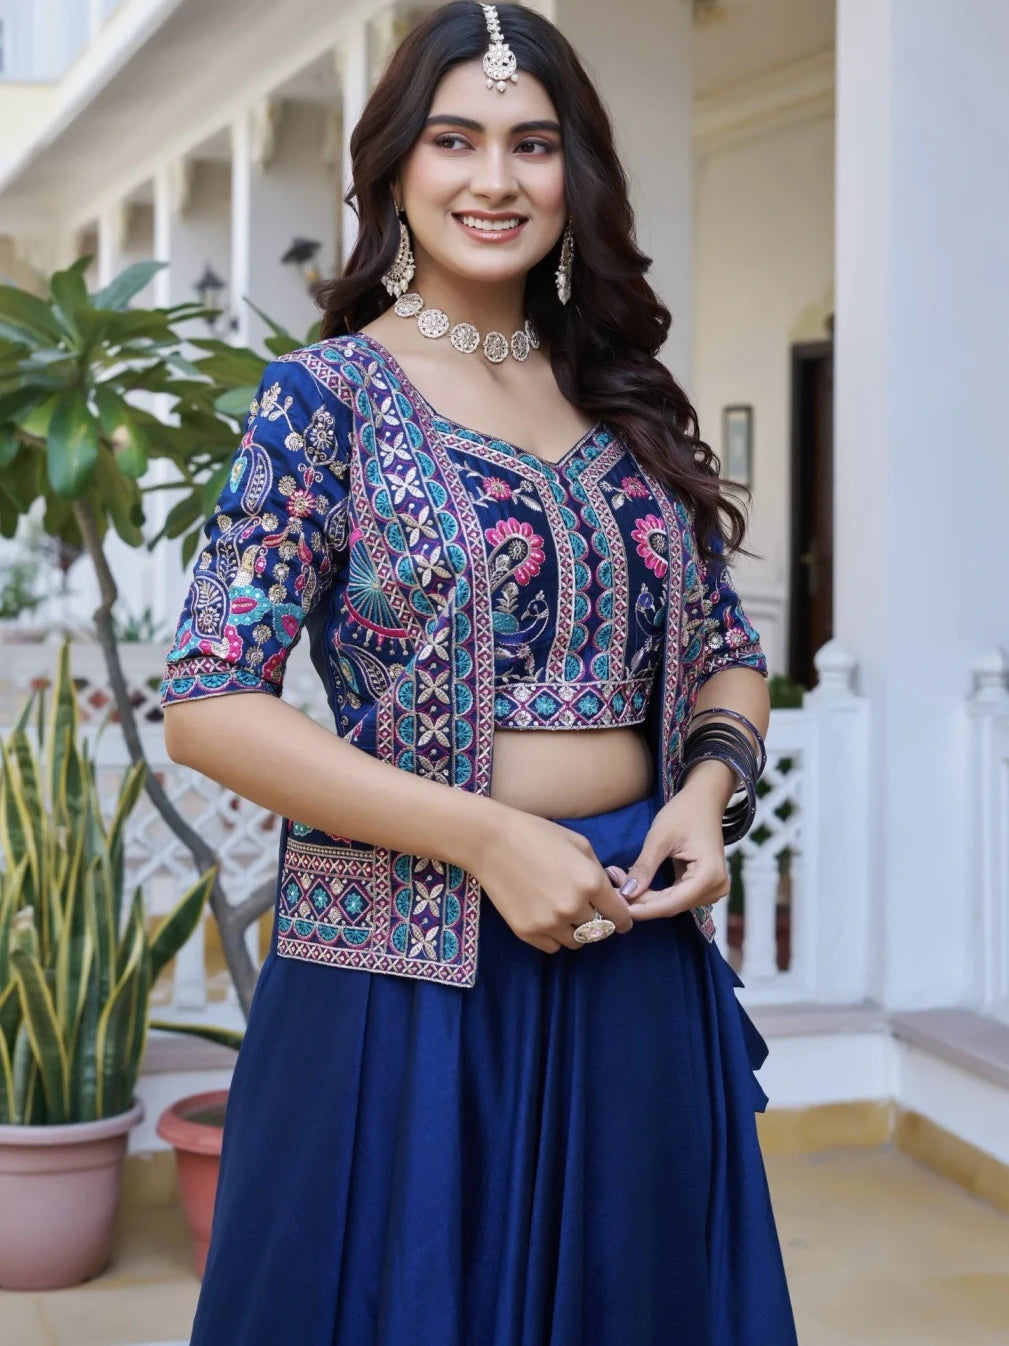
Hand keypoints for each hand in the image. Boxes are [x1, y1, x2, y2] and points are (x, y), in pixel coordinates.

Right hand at [470, 809, 634, 952]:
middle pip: (599, 930)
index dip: (622, 918)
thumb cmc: (536, 835)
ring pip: (577, 941)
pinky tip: (545, 915)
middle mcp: (573, 907)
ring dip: (575, 929)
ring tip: (562, 909)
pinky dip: (554, 936)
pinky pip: (553, 947)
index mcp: (591, 883)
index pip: (620, 916)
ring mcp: (549, 922)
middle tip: (585, 907)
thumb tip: (611, 894)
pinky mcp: (527, 932)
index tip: (619, 918)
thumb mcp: (579, 844)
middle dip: (597, 920)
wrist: (490, 841)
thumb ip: (599, 872)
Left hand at [604, 786, 729, 921]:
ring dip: (646, 899)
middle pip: (672, 905)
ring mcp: (713, 890)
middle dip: (641, 901)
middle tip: (613, 891)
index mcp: (710, 876)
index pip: (672, 904)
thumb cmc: (684, 813)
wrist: (704, 801)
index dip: (643, 908)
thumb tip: (626, 894)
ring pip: (672, 904)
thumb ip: (644, 868)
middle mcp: (716, 889)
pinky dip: (656, 894)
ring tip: (620, 886)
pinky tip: (636, 887)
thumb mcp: (659, 838)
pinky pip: (676, 897)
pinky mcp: (704, 888)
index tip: (617, 906)